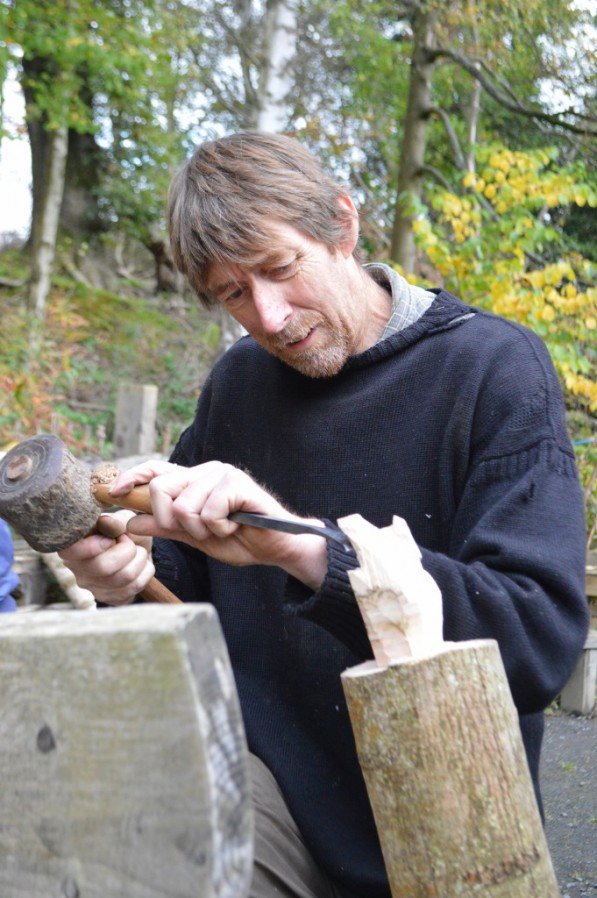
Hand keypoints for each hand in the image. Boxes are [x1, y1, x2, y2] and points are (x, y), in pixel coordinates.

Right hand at [58, 510, 154, 604]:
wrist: (137, 548)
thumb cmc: (123, 530)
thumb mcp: (120, 519)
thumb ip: (115, 521)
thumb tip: (110, 524)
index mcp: (72, 547)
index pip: (70, 552)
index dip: (91, 547)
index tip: (109, 539)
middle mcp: (78, 571)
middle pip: (103, 566)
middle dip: (127, 549)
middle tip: (129, 541)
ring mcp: (94, 588)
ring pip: (125, 577)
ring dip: (140, 558)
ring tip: (138, 551)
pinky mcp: (112, 598)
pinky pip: (136, 586)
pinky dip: (146, 570)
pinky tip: (141, 564)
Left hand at [109, 460, 327, 587]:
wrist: (275, 547)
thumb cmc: (239, 539)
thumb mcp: (194, 537)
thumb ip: (164, 528)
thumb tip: (130, 522)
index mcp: (193, 481)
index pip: (155, 470)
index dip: (132, 478)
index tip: (114, 492)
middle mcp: (205, 472)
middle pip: (161, 489)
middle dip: (170, 520)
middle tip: (197, 531)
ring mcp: (222, 475)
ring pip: (185, 506)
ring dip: (201, 529)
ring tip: (222, 529)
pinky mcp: (238, 484)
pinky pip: (209, 511)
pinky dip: (219, 528)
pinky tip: (234, 526)